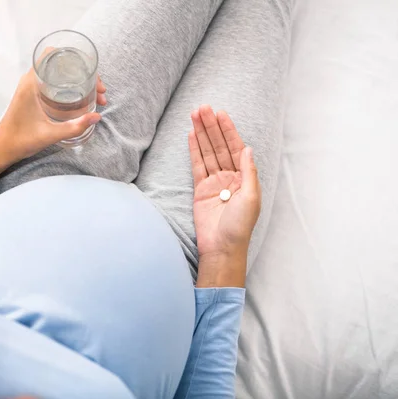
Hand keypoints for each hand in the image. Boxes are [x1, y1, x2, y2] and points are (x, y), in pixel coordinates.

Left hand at [0, 69, 106, 179]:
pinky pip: (54, 83)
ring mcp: (31, 87)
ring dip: (78, 80)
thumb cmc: (20, 140)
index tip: (90, 72)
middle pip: (61, 64)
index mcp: (31, 83)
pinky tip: (82, 98)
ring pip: (59, 74)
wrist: (2, 148)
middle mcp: (30, 81)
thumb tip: (96, 117)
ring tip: (95, 95)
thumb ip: (74, 127)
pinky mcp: (33, 95)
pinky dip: (70, 87)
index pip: (52, 55)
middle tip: (99, 90)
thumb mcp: (50, 134)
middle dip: (83, 73)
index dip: (75, 59)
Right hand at [189, 105, 261, 287]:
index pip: (235, 148)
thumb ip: (248, 172)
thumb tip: (247, 148)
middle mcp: (230, 177)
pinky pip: (197, 166)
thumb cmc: (239, 226)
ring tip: (195, 115)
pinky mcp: (200, 189)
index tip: (220, 114)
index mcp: (245, 178)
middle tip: (203, 108)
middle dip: (211, 127)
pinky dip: (194, 150)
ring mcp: (214, 182)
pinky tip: (191, 136)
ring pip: (207, 152)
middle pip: (219, 146)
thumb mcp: (251, 198)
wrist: (222, 247)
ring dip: (201, 134)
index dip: (228, 130)